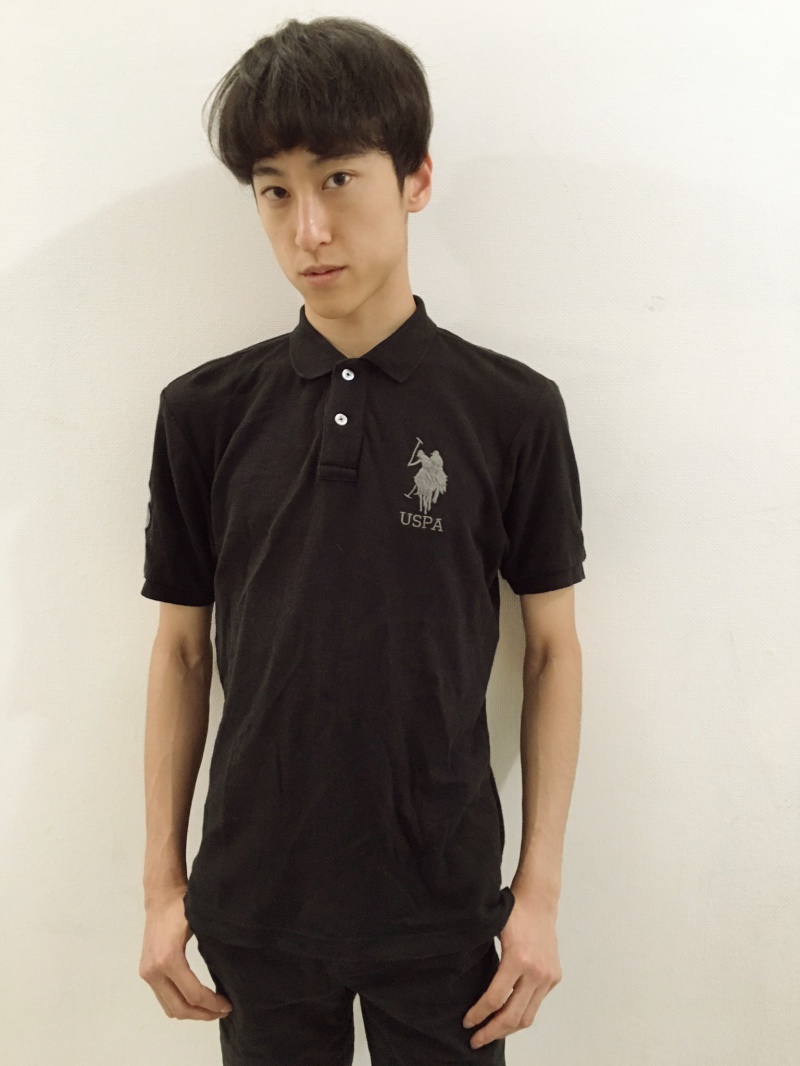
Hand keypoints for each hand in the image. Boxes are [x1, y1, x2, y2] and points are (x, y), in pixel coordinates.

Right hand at [139, 888, 233, 1020]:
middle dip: (203, 1014)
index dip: (213, 1004)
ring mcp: (147, 974)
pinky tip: (197, 1000)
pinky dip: (180, 1004)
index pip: (193, 994)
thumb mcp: (201, 927)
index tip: (228, 1004)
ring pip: (169, 1008)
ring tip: (211, 1008)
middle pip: (179, 1008)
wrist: (161, 897)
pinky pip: (164, 999)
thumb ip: (211, 952)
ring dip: (191, 1013)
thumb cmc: (183, 907)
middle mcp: (154, 971)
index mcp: (168, 959)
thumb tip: (232, 974)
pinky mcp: (146, 973)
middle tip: (223, 1010)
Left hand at [461, 892, 561, 1049]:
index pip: (495, 999)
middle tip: (475, 1040)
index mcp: (518, 959)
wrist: (539, 901)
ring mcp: (548, 976)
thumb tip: (463, 984)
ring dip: (508, 1029)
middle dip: (492, 1032)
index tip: (467, 1023)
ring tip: (491, 1033)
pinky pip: (536, 1004)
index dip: (478, 1014)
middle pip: (513, 1016)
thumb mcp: (492, 930)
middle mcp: (536, 972)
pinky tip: (507, 1016)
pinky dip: (521, 1014)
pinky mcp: (554, 977)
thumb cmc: (513, 912)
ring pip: (528, 1017)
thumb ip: (483, 957)